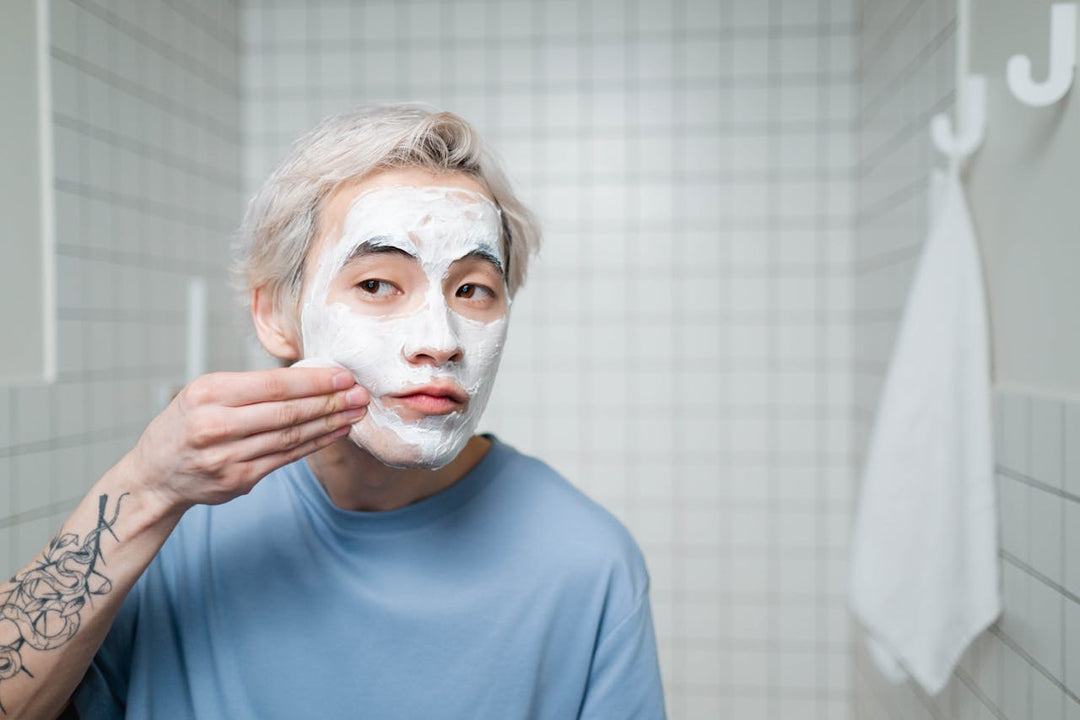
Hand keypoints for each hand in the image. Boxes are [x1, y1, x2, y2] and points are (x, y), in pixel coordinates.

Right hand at [126, 368, 367, 512]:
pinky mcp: (239, 480)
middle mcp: (216, 426)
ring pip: (292, 437)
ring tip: (355, 412)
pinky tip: (335, 433)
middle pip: (288, 412)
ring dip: (330, 424)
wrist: (154, 475)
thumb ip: (249, 387)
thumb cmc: (185, 424)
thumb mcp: (204, 392)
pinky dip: (315, 444)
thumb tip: (309, 377)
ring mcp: (227, 457)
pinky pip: (286, 458)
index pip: (274, 385)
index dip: (315, 381)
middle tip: (361, 394)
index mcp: (208, 394)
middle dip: (331, 401)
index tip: (344, 375)